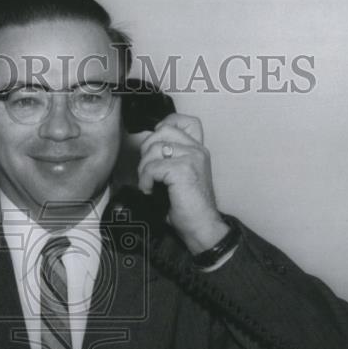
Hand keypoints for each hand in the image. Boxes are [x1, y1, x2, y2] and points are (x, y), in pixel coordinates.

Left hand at [136, 114, 228, 254]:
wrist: (203, 228)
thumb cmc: (190, 208)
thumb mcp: (180, 177)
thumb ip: (169, 160)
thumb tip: (145, 154)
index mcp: (198, 150)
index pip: (182, 120)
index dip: (162, 128)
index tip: (155, 149)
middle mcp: (197, 150)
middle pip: (162, 131)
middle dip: (147, 150)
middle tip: (148, 172)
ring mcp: (191, 158)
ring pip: (154, 148)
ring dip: (145, 168)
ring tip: (149, 184)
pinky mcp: (182, 170)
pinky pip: (152, 167)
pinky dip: (146, 180)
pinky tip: (151, 191)